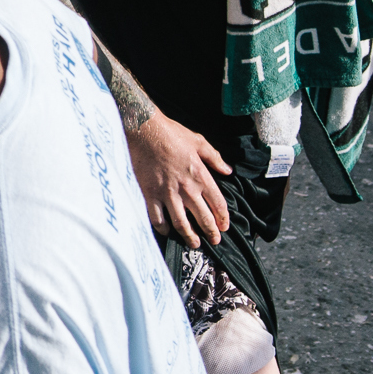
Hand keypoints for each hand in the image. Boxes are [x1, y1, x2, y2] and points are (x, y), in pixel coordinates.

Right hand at [129, 114, 231, 246]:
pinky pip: (157, 218)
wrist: (144, 130)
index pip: (218, 204)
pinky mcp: (150, 194)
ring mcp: (167, 194)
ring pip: (182, 223)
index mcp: (201, 176)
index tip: (224, 226)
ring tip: (194, 243)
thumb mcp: (199, 141)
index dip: (223, 218)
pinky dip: (163, 228)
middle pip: (203, 218)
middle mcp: (187, 189)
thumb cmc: (171, 133)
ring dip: (189, 236)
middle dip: (211, 232)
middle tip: (214, 241)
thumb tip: (227, 170)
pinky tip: (167, 231)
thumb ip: (215, 158)